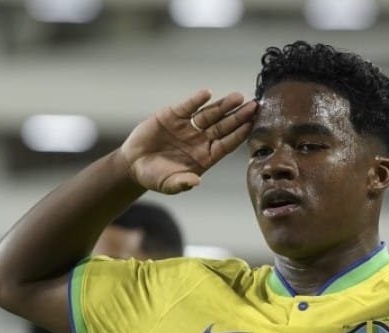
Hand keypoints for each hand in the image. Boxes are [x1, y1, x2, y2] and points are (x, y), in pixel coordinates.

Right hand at [119, 89, 256, 193]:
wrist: (134, 164)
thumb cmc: (155, 177)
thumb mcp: (168, 184)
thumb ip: (182, 183)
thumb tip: (195, 182)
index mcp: (206, 156)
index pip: (227, 144)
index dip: (239, 134)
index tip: (251, 125)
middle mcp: (201, 139)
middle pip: (224, 126)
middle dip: (238, 116)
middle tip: (254, 105)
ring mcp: (188, 126)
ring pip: (210, 114)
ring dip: (223, 105)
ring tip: (238, 96)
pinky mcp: (173, 115)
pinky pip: (188, 106)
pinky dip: (196, 100)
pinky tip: (207, 93)